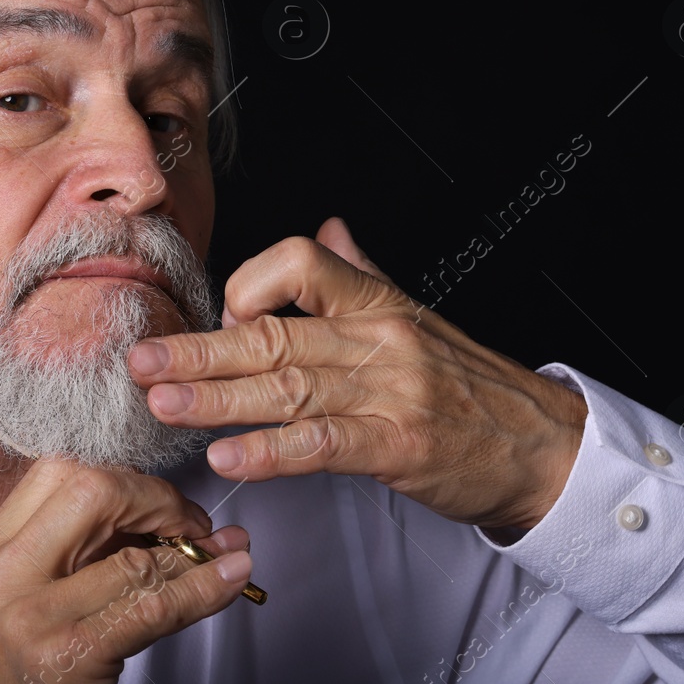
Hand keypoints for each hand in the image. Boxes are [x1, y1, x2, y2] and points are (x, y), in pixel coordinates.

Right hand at [0, 458, 251, 683]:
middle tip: (193, 525)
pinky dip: (203, 589)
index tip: (163, 505)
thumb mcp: (43, 605)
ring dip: (195, 552)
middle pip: (89, 489)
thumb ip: (91, 554)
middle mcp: (0, 577)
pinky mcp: (69, 658)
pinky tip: (231, 581)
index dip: (125, 479)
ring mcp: (30, 617)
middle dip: (157, 499)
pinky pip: (154, 604)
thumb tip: (180, 517)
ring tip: (229, 553)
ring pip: (133, 554)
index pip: (59, 472)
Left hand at [127, 217, 586, 531]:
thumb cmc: (472, 385)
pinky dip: (270, 451)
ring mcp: (389, 391)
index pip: (299, 262)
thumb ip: (362, 274)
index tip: (219, 317)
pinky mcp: (398, 446)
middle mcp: (377, 338)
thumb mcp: (417, 315)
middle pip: (272, 333)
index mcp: (376, 301)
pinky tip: (227, 457)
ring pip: (286, 386)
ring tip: (162, 403)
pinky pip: (322, 443)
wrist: (543, 444)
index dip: (246, 285)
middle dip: (198, 348)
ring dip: (215, 398)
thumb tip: (328, 227)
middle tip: (140, 360)